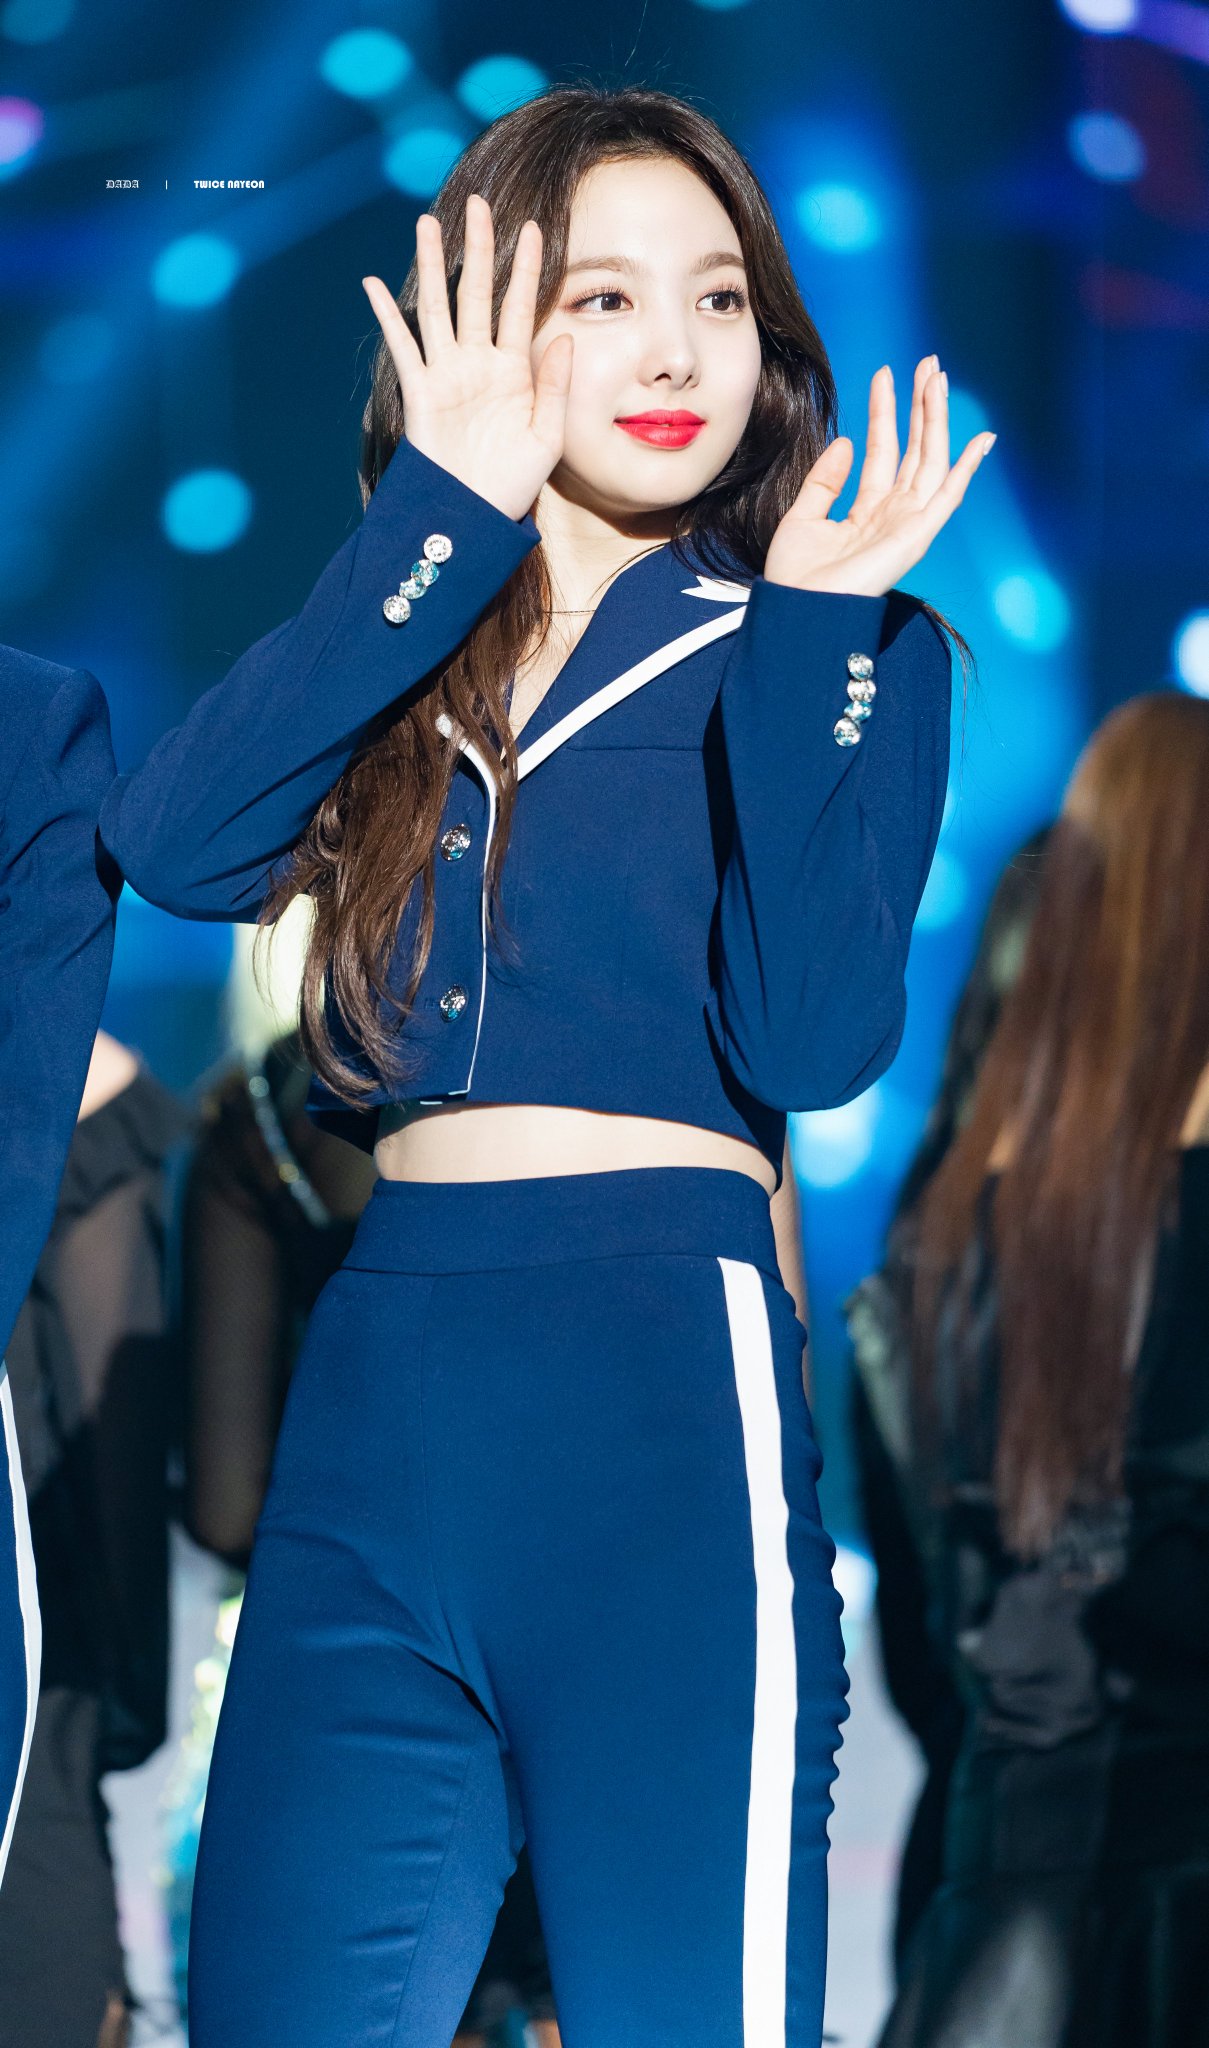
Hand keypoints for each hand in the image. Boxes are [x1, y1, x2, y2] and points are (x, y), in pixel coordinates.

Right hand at [362, 191, 571, 522]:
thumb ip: (556, 387)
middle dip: (478, 249)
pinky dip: (387, 316)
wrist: (473, 517)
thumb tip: (564, 337)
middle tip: (478, 204)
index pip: (521, 307)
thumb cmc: (513, 484)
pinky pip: (403, 346)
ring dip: (432, 266)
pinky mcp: (421, 390)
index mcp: (515, 371)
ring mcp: (448, 373)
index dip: (528, 268)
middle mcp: (479, 363)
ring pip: (438, 308)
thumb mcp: (548, 436)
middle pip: (477, 294)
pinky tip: (373, 284)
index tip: (537, 228)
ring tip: (427, 224)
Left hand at [763, 356, 994, 596]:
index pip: (883, 452)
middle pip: (914, 450)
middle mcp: (893, 515)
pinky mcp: (918, 536)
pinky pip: (949, 497)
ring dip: (937, 418)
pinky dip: (968, 468)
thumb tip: (847, 442)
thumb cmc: (797, 579)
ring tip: (937, 377)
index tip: (884, 374)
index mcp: (866, 512)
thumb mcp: (803, 516)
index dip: (885, 412)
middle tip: (927, 363)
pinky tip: (983, 440)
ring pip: (932, 460)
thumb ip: (825, 480)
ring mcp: (908, 525)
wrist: (798, 611)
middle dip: (920, 406)